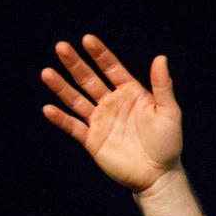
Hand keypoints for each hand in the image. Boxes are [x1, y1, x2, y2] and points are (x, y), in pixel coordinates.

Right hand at [41, 34, 183, 193]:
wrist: (159, 175)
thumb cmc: (168, 143)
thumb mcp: (169, 112)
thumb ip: (162, 86)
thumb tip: (160, 57)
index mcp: (130, 92)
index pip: (111, 68)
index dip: (99, 54)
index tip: (87, 39)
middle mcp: (111, 103)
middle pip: (88, 79)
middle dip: (75, 64)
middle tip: (61, 47)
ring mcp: (100, 121)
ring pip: (76, 100)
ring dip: (61, 87)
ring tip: (46, 73)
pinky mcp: (92, 140)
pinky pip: (73, 127)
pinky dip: (61, 119)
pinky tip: (48, 109)